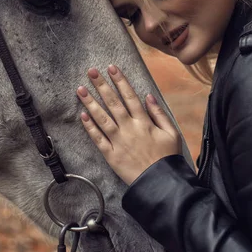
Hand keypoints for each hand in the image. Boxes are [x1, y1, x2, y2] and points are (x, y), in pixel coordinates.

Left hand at [76, 65, 181, 184]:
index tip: (111, 68)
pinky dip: (90, 128)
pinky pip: (98, 139)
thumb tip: (148, 96)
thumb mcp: (171, 132)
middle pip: (113, 103)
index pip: (129, 96)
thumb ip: (159, 113)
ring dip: (90, 103)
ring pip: (102, 118)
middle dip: (101, 85)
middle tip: (91, 71)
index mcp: (144, 122)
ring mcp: (118, 142)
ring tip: (80, 90)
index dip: (120, 81)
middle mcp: (129, 129)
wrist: (160, 183)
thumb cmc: (168, 158)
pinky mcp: (111, 156)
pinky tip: (82, 116)